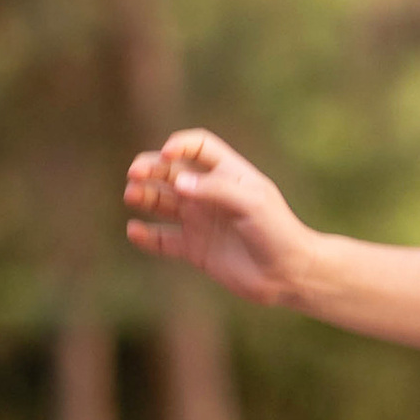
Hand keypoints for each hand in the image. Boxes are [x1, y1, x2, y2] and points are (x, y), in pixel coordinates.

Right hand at [123, 131, 308, 305]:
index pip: (198, 146)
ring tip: (132, 195)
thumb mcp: (252, 203)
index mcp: (228, 174)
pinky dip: (145, 236)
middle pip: (171, 171)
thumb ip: (215, 189)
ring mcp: (201, 221)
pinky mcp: (195, 249)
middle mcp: (210, 194)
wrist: (287, 274)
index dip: (180, 145)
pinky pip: (163, 240)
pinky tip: (134, 230)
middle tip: (135, 174)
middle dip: (150, 168)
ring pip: (162, 202)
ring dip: (143, 195)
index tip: (166, 153)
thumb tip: (178, 183)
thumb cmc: (277, 232)